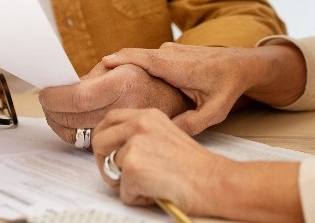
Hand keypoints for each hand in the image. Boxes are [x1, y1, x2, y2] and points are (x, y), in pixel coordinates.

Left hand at [38, 62, 192, 145]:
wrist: (178, 102)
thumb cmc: (146, 79)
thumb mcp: (123, 65)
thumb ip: (91, 76)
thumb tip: (60, 86)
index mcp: (124, 84)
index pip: (78, 97)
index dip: (55, 98)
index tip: (45, 94)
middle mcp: (126, 108)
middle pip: (74, 118)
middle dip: (52, 111)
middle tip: (47, 102)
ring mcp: (127, 130)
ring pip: (78, 135)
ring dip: (61, 124)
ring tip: (58, 112)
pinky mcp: (126, 145)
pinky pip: (89, 143)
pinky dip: (76, 133)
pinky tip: (75, 122)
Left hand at [91, 108, 227, 213]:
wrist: (215, 181)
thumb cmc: (195, 166)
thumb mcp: (165, 135)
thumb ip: (140, 135)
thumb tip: (114, 148)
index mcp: (148, 115)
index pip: (110, 119)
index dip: (104, 139)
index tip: (108, 153)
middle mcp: (139, 124)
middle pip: (99, 141)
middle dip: (105, 162)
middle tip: (121, 176)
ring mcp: (135, 145)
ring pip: (110, 169)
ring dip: (126, 184)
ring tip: (152, 183)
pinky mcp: (133, 167)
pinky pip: (122, 191)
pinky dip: (137, 198)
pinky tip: (157, 191)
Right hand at [102, 43, 305, 134]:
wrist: (244, 63)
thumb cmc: (229, 86)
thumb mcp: (215, 111)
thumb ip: (191, 123)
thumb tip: (166, 132)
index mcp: (178, 66)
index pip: (143, 58)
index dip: (121, 60)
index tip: (100, 64)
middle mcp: (170, 53)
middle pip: (134, 55)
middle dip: (112, 64)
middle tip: (88, 78)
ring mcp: (170, 50)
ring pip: (139, 56)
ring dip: (121, 65)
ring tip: (99, 80)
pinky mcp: (170, 53)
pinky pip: (146, 57)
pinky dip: (132, 65)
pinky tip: (122, 78)